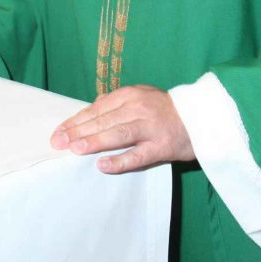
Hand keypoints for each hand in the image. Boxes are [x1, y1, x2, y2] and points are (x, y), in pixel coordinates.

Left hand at [50, 85, 194, 173]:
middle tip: (58, 143)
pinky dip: (119, 161)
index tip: (58, 132)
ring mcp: (150, 127)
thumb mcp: (141, 96)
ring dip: (94, 141)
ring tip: (75, 149)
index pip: (97, 109)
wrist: (202, 119)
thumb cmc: (166, 110)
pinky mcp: (161, 146)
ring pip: (118, 134)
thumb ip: (117, 103)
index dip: (76, 121)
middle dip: (78, 132)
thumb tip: (91, 110)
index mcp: (131, 95)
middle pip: (103, 120)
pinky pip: (137, 155)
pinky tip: (102, 166)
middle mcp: (139, 108)